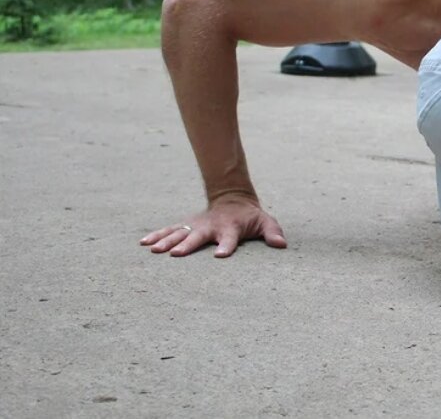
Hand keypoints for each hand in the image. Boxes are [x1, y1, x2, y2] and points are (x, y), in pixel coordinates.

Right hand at [139, 194, 286, 257]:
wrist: (233, 199)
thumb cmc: (250, 217)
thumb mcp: (265, 222)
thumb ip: (272, 232)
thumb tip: (282, 244)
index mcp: (231, 227)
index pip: (230, 238)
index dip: (227, 246)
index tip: (220, 256)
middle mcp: (211, 226)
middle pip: (199, 236)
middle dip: (188, 244)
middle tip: (176, 254)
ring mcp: (196, 225)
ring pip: (180, 233)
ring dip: (167, 241)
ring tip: (153, 250)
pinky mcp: (186, 225)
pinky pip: (169, 230)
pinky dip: (156, 235)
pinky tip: (143, 243)